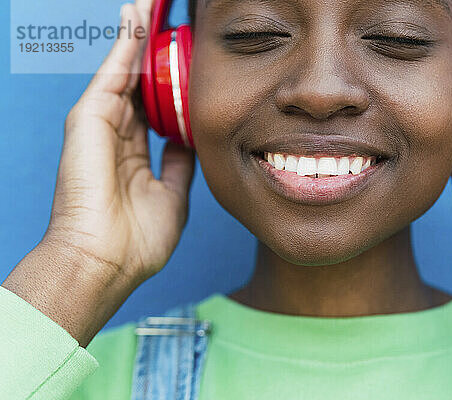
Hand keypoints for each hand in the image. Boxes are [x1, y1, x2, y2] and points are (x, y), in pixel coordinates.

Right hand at [2, 0, 194, 344]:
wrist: (105, 262)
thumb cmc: (135, 241)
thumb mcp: (171, 197)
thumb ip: (178, 165)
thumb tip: (188, 144)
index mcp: (133, 153)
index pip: (155, 106)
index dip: (173, 82)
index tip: (192, 61)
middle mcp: (116, 133)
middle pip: (142, 80)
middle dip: (160, 49)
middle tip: (179, 19)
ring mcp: (102, 122)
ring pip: (127, 66)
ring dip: (143, 32)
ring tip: (160, 3)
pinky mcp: (90, 115)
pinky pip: (114, 68)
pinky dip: (128, 38)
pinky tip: (143, 12)